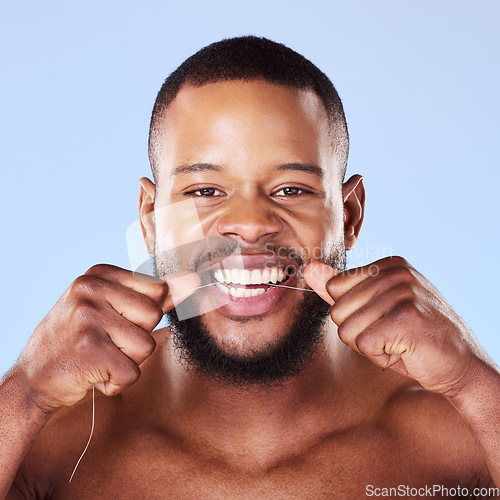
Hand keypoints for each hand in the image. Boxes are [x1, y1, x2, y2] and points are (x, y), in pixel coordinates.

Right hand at [13, 264, 198, 411]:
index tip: (119, 322)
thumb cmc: (77, 339)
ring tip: (99, 358)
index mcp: (99, 274)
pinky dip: (116, 383)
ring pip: (146, 346)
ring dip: (127, 362)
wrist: (32, 377)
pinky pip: (131, 372)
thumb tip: (190, 282)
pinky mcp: (90, 350)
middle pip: (154, 315)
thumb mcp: (108, 308)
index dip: (146, 314)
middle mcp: (91, 289)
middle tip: (106, 343)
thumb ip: (148, 297)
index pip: (158, 288)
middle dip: (138, 337)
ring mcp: (89, 318)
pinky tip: (93, 375)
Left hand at [304, 256, 486, 396]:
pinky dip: (379, 357)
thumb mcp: (374, 308)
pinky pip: (363, 343)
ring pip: (347, 329)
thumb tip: (309, 269)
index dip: (353, 314)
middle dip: (359, 333)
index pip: (335, 288)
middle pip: (337, 310)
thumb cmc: (414, 338)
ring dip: (370, 347)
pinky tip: (404, 352)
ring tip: (399, 343)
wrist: (461, 365)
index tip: (383, 320)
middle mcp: (397, 273)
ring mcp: (403, 293)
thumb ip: (340, 289)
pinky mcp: (406, 318)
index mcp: (389, 264)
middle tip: (392, 335)